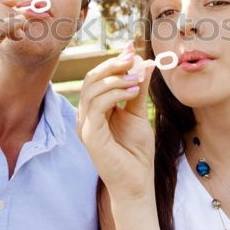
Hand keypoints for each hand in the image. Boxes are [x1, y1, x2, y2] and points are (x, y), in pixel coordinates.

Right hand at [77, 42, 156, 201]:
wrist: (137, 181)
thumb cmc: (136, 151)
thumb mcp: (138, 112)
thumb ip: (138, 87)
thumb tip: (144, 61)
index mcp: (95, 109)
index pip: (98, 78)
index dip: (113, 61)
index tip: (132, 48)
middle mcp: (86, 115)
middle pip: (92, 79)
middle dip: (113, 65)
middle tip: (133, 58)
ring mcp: (85, 125)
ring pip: (91, 90)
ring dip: (116, 79)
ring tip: (137, 78)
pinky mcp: (90, 135)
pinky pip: (96, 106)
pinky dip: (114, 94)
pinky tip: (132, 91)